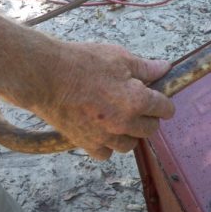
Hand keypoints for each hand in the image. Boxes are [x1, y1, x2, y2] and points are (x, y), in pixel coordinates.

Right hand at [28, 42, 174, 159]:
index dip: (164, 102)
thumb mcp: (119, 57)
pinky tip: (104, 131)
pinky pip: (105, 154)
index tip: (160, 99)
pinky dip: (108, 145)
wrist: (46, 76)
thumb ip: (145, 67)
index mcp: (137, 101)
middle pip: (150, 129)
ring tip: (121, 119)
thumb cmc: (82, 63)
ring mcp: (105, 136)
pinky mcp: (86, 143)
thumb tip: (165, 68)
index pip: (164, 108)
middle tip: (138, 105)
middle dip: (149, 117)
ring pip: (130, 145)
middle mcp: (124, 123)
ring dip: (130, 133)